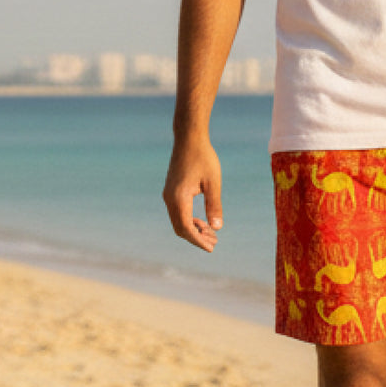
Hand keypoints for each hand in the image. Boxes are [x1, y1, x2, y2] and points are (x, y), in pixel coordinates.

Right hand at [162, 134, 223, 251]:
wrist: (189, 138)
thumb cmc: (203, 158)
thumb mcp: (213, 183)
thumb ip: (214, 205)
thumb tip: (217, 228)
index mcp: (179, 198)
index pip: (186, 228)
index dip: (198, 240)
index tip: (211, 248)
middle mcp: (169, 198)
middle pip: (180, 228)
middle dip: (196, 238)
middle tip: (214, 243)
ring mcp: (168, 195)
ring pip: (178, 221)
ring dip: (193, 230)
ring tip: (212, 233)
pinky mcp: (171, 191)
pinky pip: (177, 212)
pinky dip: (189, 220)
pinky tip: (203, 222)